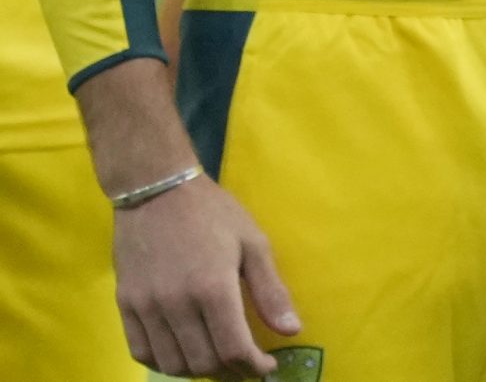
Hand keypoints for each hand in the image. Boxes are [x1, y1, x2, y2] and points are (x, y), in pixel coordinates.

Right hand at [113, 175, 299, 377]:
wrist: (157, 191)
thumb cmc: (213, 213)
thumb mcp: (253, 243)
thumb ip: (270, 291)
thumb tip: (292, 331)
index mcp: (213, 288)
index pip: (233, 349)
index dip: (253, 368)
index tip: (266, 369)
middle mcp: (177, 304)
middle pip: (203, 363)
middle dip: (230, 373)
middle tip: (245, 367)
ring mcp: (146, 307)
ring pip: (172, 363)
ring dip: (198, 372)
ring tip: (218, 364)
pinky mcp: (125, 305)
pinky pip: (141, 352)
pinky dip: (164, 363)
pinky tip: (183, 356)